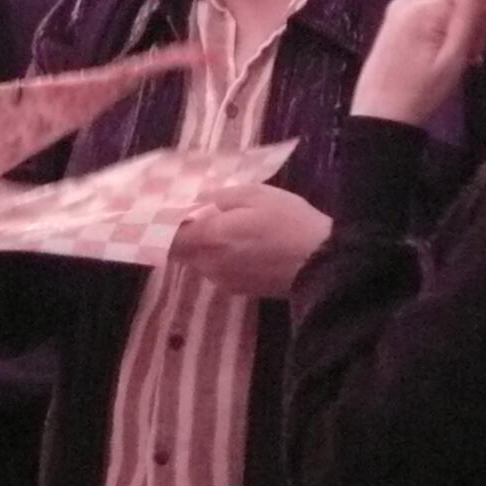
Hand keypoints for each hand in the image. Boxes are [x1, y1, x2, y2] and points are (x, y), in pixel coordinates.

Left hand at [168, 183, 332, 299]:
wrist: (325, 264)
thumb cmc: (291, 222)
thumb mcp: (255, 194)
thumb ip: (216, 197)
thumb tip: (190, 200)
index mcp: (210, 239)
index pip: (166, 236)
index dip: (160, 222)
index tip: (160, 208)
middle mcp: (209, 266)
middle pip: (181, 249)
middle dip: (186, 231)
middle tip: (199, 210)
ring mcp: (223, 282)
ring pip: (200, 260)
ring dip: (207, 244)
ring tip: (231, 225)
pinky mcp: (239, 291)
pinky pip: (218, 269)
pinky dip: (223, 256)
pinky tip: (245, 244)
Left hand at [352, 0, 485, 127]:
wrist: (380, 115)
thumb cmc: (420, 92)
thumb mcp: (452, 59)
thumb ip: (469, 20)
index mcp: (422, 7)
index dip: (478, 23)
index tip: (476, 52)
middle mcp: (407, 0)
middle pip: (453, 2)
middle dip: (465, 28)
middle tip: (465, 60)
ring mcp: (396, 9)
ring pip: (442, 10)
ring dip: (452, 32)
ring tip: (448, 62)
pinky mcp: (391, 21)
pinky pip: (426, 17)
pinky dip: (436, 33)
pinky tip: (433, 57)